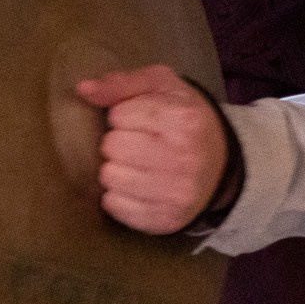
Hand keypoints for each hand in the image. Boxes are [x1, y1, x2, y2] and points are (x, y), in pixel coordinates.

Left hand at [72, 65, 234, 234]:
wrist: (221, 164)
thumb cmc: (185, 118)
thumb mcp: (161, 86)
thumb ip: (121, 83)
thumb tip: (83, 89)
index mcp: (181, 119)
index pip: (118, 115)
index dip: (124, 115)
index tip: (142, 121)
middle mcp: (182, 158)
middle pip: (111, 147)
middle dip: (118, 142)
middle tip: (139, 143)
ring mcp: (176, 193)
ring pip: (109, 177)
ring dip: (116, 169)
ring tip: (138, 164)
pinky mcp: (165, 220)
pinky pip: (114, 205)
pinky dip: (119, 195)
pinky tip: (138, 186)